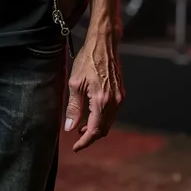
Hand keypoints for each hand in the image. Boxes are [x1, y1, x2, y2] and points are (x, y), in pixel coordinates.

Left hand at [64, 30, 123, 151]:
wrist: (104, 44)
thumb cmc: (88, 59)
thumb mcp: (75, 82)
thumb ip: (73, 107)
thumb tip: (69, 127)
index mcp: (102, 101)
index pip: (94, 130)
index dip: (85, 141)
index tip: (75, 147)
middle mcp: (114, 101)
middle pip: (104, 129)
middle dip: (91, 136)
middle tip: (77, 138)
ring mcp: (119, 97)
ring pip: (109, 121)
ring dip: (96, 127)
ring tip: (82, 126)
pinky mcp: (120, 92)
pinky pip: (112, 112)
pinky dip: (102, 117)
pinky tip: (92, 113)